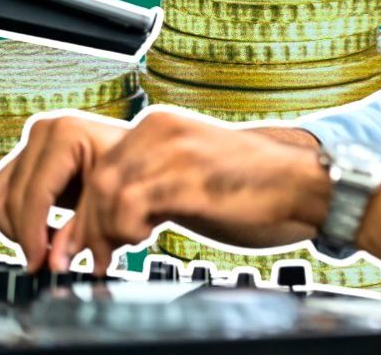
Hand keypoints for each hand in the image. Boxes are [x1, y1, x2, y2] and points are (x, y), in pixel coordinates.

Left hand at [0, 109, 330, 273]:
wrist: (301, 183)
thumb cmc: (250, 184)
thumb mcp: (188, 172)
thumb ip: (148, 182)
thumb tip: (100, 217)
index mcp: (159, 125)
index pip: (97, 163)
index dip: (83, 207)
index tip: (78, 239)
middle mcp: (162, 129)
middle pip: (96, 178)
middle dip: (86, 225)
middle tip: (88, 256)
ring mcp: (176, 152)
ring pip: (107, 191)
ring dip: (106, 230)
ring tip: (123, 248)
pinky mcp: (190, 178)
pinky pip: (133, 205)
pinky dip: (127, 229)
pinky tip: (146, 237)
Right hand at [0, 115, 127, 271]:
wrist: (143, 152)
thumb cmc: (135, 171)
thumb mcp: (113, 198)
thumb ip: (82, 230)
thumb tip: (53, 264)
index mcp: (65, 134)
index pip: (35, 194)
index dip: (32, 234)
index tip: (38, 264)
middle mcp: (41, 131)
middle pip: (11, 198)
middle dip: (25, 235)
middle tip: (44, 262)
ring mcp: (30, 141)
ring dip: (15, 228)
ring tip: (46, 247)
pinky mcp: (24, 156)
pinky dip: (14, 219)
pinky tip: (43, 233)